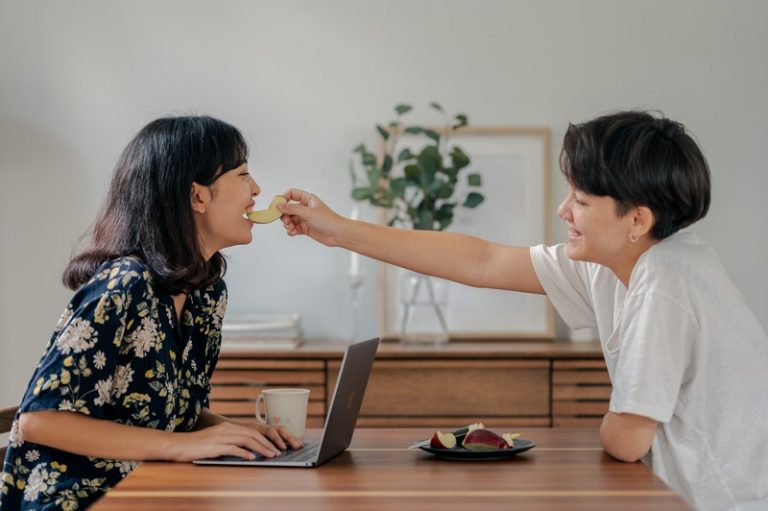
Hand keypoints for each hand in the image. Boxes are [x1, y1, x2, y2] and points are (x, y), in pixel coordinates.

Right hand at [171, 421, 302, 461]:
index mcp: (228, 427)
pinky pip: (234, 448)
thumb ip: (230, 443)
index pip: (252, 431)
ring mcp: (221, 437)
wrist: (177, 445)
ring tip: (271, 455)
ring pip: (247, 440)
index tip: (276, 446)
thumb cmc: (196, 446)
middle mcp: (226, 429)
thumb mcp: (216, 442)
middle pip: (253, 434)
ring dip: (261, 448)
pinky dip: (245, 453)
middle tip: (278, 452)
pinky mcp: (215, 446)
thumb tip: (246, 451)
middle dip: (268, 443)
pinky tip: (253, 458)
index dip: (265, 438)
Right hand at [279, 188, 344, 246]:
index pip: (292, 194)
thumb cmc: (328, 220)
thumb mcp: (308, 213)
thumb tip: (278, 205)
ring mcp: (305, 218)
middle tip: (286, 221)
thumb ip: (292, 209)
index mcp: (308, 199)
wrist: (338, 234)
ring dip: (288, 224)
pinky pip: (294, 228)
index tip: (277, 206)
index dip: (283, 198)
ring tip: (291, 229)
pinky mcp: (306, 228)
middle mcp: (306, 208)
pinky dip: (291, 231)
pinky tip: (293, 233)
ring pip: (290, 219)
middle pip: (288, 208)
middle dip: (284, 215)